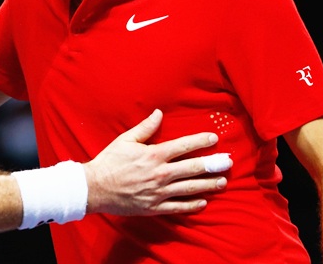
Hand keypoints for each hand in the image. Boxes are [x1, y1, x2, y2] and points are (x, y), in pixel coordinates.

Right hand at [84, 109, 230, 215]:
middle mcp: (160, 174)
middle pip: (193, 168)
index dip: (200, 141)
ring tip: (222, 181)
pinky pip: (178, 207)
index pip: (183, 146)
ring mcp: (159, 192)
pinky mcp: (155, 207)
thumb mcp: (125, 140)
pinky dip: (193, 205)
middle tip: (227, 162)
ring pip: (190, 188)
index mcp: (153, 155)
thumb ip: (145, 128)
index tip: (214, 138)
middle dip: (212, 164)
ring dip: (208, 184)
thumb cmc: (109, 161)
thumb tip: (159, 113)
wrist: (95, 188)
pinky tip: (203, 201)